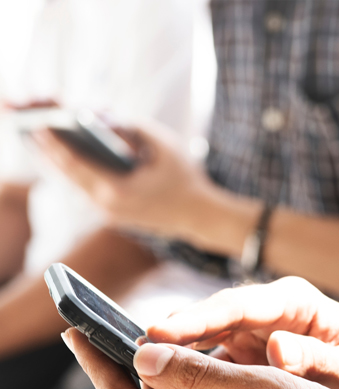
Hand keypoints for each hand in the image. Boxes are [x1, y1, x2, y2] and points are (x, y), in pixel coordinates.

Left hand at [33, 120, 217, 239]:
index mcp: (117, 191)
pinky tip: (65, 159)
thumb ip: (131, 125)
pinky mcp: (113, 216)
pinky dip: (74, 174)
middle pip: (68, 177)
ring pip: (74, 186)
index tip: (39, 125)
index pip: (76, 164)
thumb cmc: (185, 178)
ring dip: (59, 164)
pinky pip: (85, 191)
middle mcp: (107, 207)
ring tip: (42, 142)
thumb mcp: (162, 144)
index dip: (55, 144)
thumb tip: (100, 116)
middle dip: (50, 152)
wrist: (199, 216)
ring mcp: (109, 214)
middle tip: (32, 129)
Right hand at [148, 277, 338, 388]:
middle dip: (169, 342)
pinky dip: (190, 387)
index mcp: (293, 303)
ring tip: (135, 387)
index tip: (157, 335)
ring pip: (201, 347)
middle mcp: (266, 315)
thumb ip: (321, 362)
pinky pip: (209, 371)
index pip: (234, 305)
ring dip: (172, 366)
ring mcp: (254, 337)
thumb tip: (277, 348)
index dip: (194, 320)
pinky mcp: (247, 362)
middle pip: (207, 322)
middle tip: (126, 361)